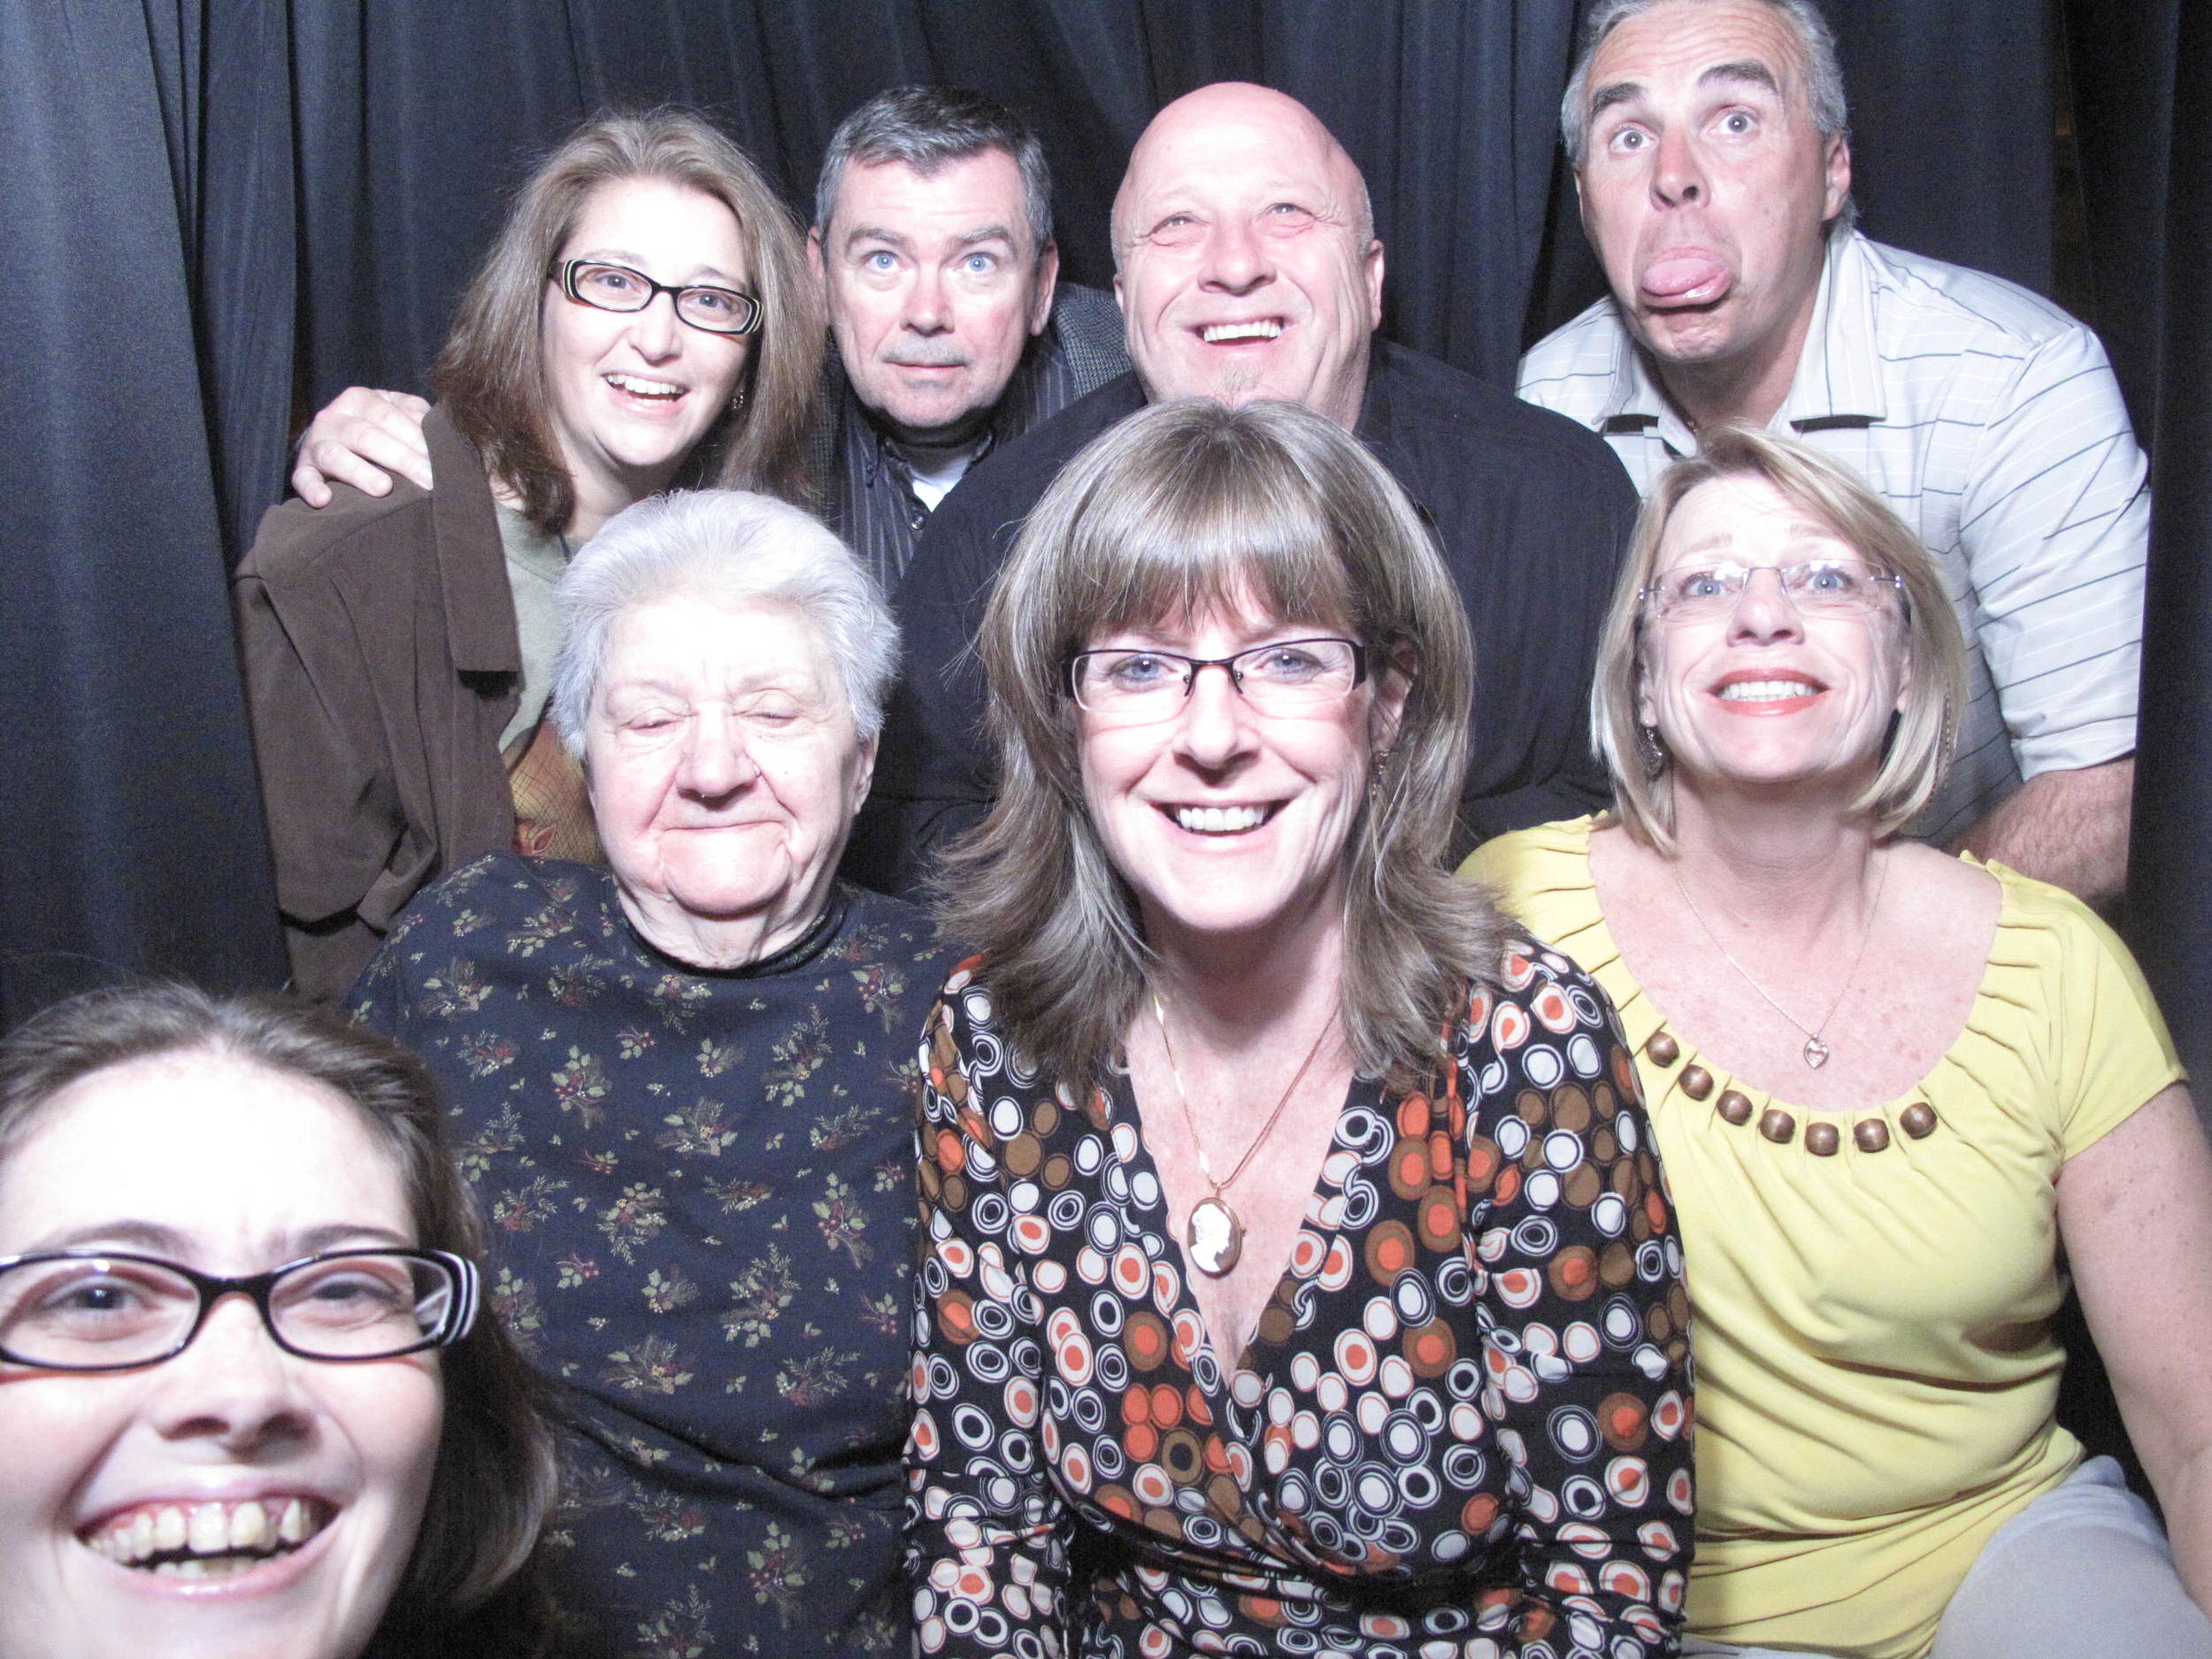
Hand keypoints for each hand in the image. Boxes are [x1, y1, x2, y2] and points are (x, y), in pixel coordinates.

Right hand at [290, 388, 433, 504]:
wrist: (336, 436)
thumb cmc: (381, 426)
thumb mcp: (398, 411)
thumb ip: (417, 416)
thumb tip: (439, 432)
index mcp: (360, 399)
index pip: (388, 416)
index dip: (415, 438)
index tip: (440, 461)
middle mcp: (333, 417)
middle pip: (366, 436)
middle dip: (400, 459)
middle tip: (428, 480)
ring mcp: (315, 444)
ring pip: (335, 456)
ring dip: (360, 473)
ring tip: (384, 489)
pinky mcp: (303, 469)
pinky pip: (302, 479)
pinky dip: (311, 489)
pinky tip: (324, 500)